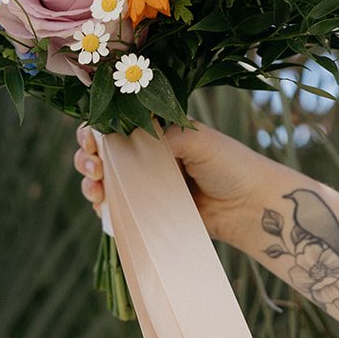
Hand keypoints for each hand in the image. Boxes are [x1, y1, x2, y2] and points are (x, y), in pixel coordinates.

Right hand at [74, 121, 257, 244]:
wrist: (251, 207)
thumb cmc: (230, 165)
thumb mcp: (199, 141)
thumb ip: (165, 135)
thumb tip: (131, 135)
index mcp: (159, 132)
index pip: (117, 125)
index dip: (96, 131)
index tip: (92, 142)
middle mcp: (148, 156)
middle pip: (103, 153)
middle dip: (87, 157)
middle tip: (93, 167)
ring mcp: (147, 185)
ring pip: (105, 181)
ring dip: (90, 182)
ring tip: (94, 189)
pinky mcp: (151, 212)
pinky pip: (119, 208)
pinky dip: (103, 206)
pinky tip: (100, 206)